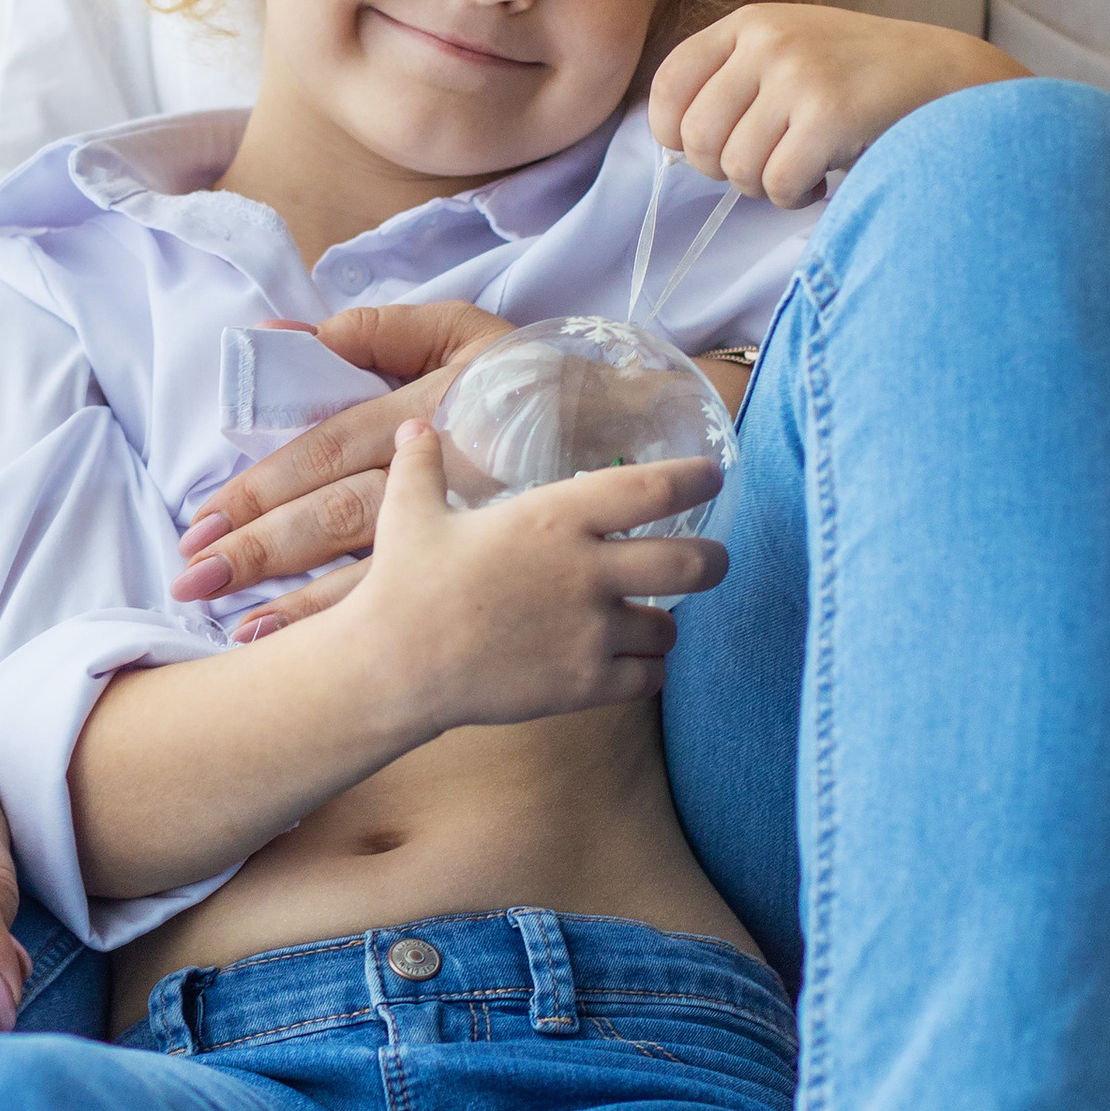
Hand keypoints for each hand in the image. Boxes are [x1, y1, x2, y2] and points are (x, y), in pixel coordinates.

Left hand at [170, 298, 509, 628]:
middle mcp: (444, 469)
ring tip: (243, 633)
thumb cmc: (535, 371)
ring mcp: (474, 521)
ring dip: (305, 604)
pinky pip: (428, 594)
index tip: (203, 522)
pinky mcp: (498, 557)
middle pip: (337, 517)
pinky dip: (372, 623)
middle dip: (262, 553)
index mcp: (426, 407)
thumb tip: (292, 334)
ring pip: (378, 567)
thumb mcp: (464, 331)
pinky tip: (329, 654)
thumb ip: (379, 331)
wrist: (639, 417)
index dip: (264, 487)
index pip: (326, 449)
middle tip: (194, 584)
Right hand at [332, 418, 727, 729]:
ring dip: (661, 624)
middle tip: (711, 560)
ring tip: (642, 623)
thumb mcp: (409, 512)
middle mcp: (588, 572)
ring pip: (670, 629)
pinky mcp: (586, 684)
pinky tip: (624, 665)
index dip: (695, 479)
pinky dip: (643, 672)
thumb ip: (422, 464)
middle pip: (695, 564)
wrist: (395, 667)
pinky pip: (648, 679)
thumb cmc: (405, 585)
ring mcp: (592, 632)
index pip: (654, 488)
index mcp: (556, 518)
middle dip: (714, 561)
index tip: (710, 476)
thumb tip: (415, 426)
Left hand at [649, 3, 1022, 205]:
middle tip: (766, 165)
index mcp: (750, 23)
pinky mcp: (830, 113)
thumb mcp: (791, 51)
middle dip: (724, 169)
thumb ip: (732, 80)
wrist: (948, 78)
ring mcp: (799, 74)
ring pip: (735, 167)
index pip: (668, 83)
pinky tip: (821, 180)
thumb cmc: (861, 79)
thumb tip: (673, 140)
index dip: (673, 132)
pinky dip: (795, 197)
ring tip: (800, 169)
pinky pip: (777, 183)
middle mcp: (768, 41)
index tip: (703, 151)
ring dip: (764, 187)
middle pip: (695, 137)